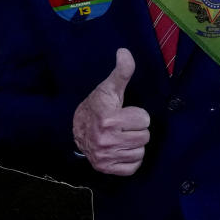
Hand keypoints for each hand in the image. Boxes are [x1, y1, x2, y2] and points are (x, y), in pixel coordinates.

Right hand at [72, 49, 149, 175]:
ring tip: (123, 136)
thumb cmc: (96, 106)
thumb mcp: (109, 88)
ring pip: (140, 152)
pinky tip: (122, 149)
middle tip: (125, 125)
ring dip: (135, 144)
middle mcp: (105, 140)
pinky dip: (131, 159)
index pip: (144, 120)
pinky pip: (133, 167)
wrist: (75, 128)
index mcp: (108, 119)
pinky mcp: (106, 168)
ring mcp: (105, 157)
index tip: (125, 112)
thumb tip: (124, 51)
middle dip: (137, 129)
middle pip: (145, 137)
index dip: (137, 114)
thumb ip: (122, 71)